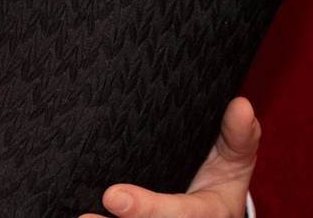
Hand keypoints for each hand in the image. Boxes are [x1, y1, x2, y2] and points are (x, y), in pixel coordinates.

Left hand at [88, 97, 259, 217]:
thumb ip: (239, 136)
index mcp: (206, 214)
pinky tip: (71, 213)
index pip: (177, 214)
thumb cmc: (221, 175)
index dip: (147, 209)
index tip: (113, 196)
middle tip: (84, 217)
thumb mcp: (236, 159)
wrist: (214, 207)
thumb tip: (241, 105)